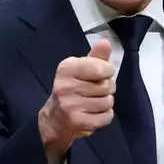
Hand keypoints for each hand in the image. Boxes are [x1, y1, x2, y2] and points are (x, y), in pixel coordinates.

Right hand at [38, 39, 114, 163]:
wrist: (55, 119)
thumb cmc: (72, 89)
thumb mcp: (81, 69)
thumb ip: (96, 57)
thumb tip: (106, 42)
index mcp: (66, 68)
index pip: (102, 68)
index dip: (108, 71)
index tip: (101, 74)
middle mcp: (65, 86)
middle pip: (107, 86)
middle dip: (106, 89)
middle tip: (94, 91)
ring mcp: (70, 105)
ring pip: (108, 102)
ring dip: (105, 103)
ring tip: (92, 103)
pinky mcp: (77, 122)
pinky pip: (107, 117)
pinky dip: (105, 116)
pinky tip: (93, 114)